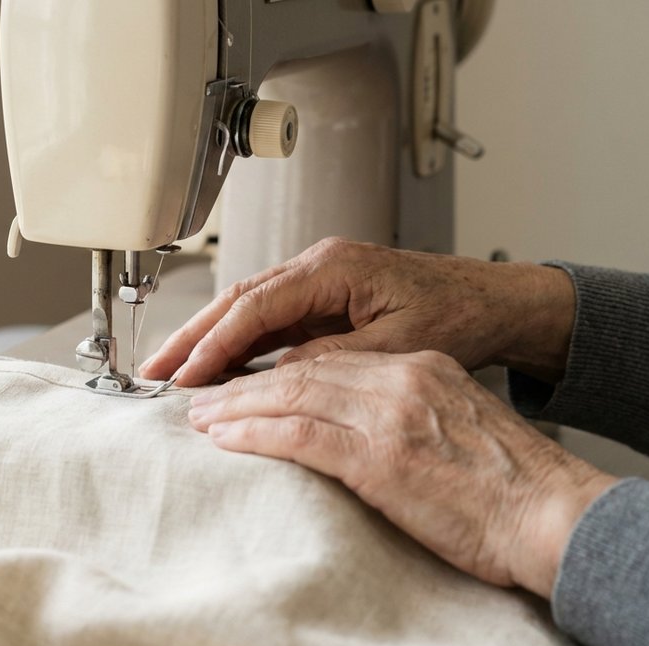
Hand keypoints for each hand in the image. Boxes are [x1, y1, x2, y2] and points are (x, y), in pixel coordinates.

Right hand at [140, 238, 575, 386]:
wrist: (495, 302)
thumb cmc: (459, 315)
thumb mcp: (396, 346)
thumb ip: (334, 359)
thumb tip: (280, 377)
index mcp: (333, 267)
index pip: (255, 306)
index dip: (214, 343)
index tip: (186, 376)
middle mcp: (318, 266)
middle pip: (236, 301)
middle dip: (191, 337)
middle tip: (153, 373)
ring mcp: (318, 282)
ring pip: (246, 310)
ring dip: (208, 342)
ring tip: (171, 376)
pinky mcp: (323, 301)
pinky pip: (268, 322)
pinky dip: (237, 347)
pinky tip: (217, 373)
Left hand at [187, 350, 615, 597]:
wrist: (559, 518)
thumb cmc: (516, 493)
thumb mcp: (461, 432)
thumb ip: (413, 418)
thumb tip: (370, 436)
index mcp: (423, 368)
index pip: (332, 362)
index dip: (280, 374)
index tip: (246, 388)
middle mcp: (402, 379)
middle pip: (302, 370)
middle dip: (245, 385)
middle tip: (204, 398)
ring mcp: (390, 414)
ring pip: (291, 394)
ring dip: (236, 408)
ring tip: (200, 418)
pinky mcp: (380, 455)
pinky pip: (299, 434)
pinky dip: (254, 433)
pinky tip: (225, 438)